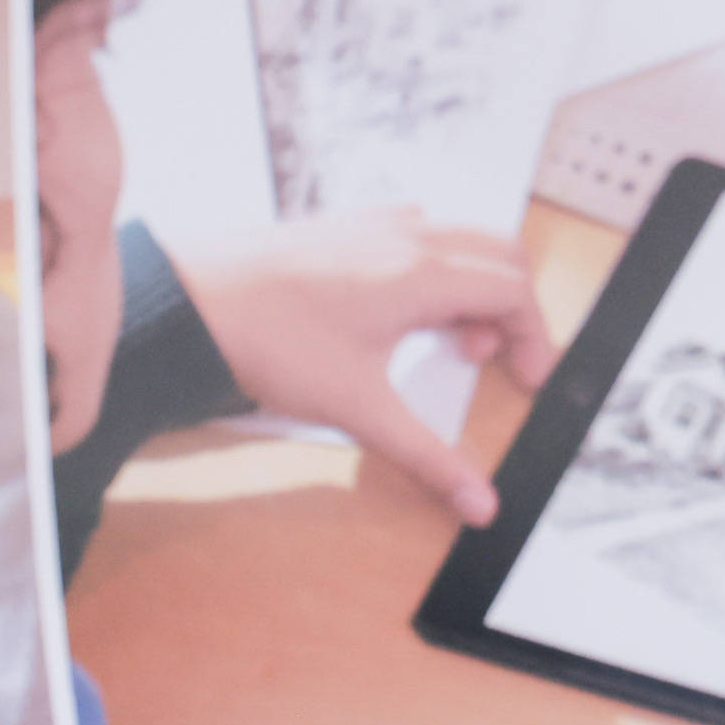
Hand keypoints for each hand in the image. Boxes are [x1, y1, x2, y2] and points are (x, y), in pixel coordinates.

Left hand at [182, 211, 559, 521]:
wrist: (189, 303)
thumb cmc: (269, 342)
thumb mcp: (359, 410)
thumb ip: (428, 456)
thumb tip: (479, 501)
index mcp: (421, 274)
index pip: (514, 289)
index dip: (536, 336)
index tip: (529, 378)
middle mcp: (405, 236)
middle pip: (498, 253)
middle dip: (512, 308)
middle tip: (491, 359)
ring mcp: (372, 223)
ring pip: (458, 239)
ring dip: (472, 288)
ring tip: (443, 342)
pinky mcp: (342, 226)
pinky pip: (415, 231)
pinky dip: (433, 268)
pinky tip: (398, 313)